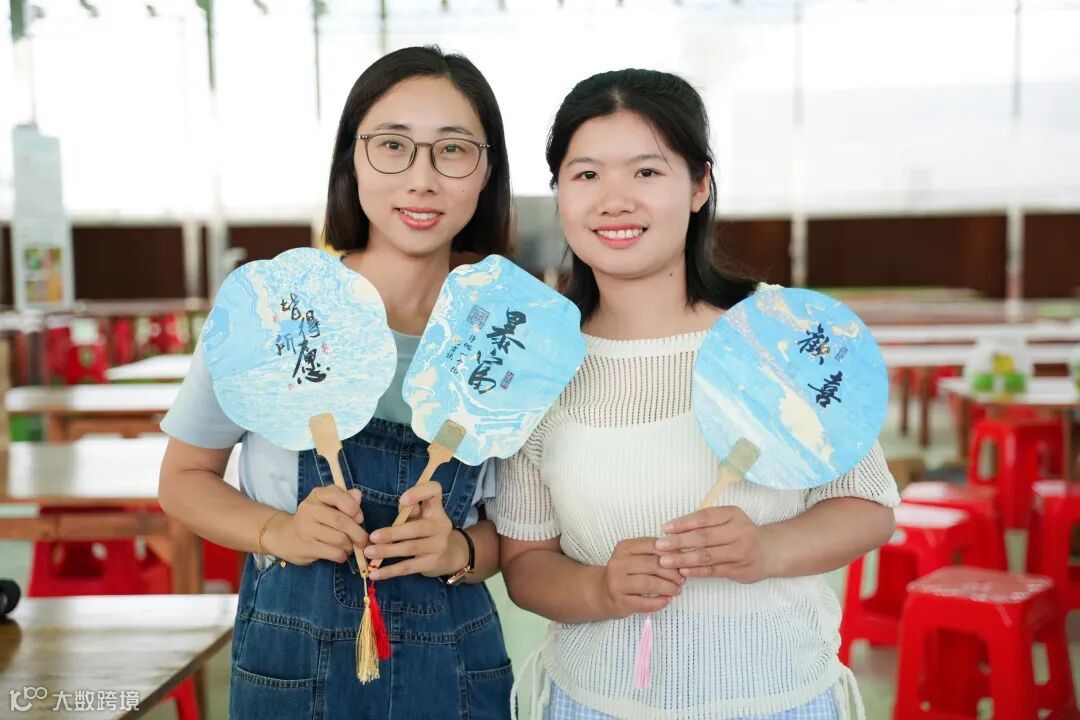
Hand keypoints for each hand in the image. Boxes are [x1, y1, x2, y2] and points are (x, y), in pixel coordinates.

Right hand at [263, 486, 366, 565]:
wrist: (285, 536)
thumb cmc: (314, 518)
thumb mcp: (327, 504)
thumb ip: (345, 498)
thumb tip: (358, 496)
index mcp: (317, 495)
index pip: (338, 496)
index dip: (354, 507)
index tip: (359, 518)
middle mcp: (309, 509)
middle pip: (341, 521)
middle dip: (358, 533)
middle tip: (363, 540)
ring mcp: (306, 529)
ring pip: (340, 539)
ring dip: (350, 546)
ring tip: (349, 546)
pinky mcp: (307, 547)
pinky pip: (334, 553)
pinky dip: (342, 555)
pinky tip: (340, 553)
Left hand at [364, 481, 459, 580]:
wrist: (448, 555)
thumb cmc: (426, 530)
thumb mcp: (421, 517)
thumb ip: (409, 511)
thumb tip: (399, 508)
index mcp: (436, 509)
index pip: (434, 491)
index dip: (419, 493)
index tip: (402, 501)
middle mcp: (441, 526)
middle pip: (417, 528)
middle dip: (393, 533)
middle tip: (372, 537)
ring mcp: (438, 546)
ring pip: (410, 548)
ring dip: (387, 551)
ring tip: (369, 553)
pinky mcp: (431, 564)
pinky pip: (408, 568)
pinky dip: (390, 571)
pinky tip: (375, 574)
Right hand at [596, 537, 684, 618]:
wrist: (602, 592)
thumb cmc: (625, 572)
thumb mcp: (633, 556)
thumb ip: (653, 552)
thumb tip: (680, 553)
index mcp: (623, 548)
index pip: (652, 545)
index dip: (671, 553)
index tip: (681, 561)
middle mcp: (618, 564)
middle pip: (653, 565)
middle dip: (672, 572)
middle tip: (682, 578)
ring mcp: (618, 584)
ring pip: (650, 584)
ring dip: (669, 587)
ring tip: (677, 589)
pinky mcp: (621, 602)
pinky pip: (646, 603)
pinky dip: (661, 601)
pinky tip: (667, 599)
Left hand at [656, 506, 774, 582]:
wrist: (770, 551)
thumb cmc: (742, 533)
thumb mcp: (729, 519)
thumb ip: (706, 521)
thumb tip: (673, 528)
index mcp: (733, 514)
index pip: (704, 517)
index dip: (683, 523)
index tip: (665, 528)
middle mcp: (739, 532)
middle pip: (704, 537)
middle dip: (679, 542)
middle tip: (660, 545)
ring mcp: (740, 552)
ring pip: (707, 556)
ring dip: (683, 558)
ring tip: (665, 561)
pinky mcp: (739, 570)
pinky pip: (713, 570)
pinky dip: (697, 571)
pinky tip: (683, 570)